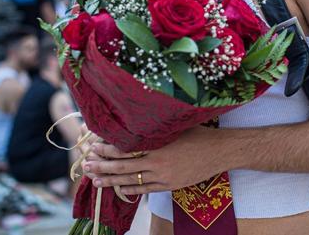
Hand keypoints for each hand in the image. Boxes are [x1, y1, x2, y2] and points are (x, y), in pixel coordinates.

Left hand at [82, 127, 225, 194]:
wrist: (221, 151)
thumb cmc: (200, 133)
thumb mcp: (177, 126)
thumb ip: (156, 127)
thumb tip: (136, 119)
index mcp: (158, 144)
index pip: (125, 148)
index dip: (107, 148)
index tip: (93, 146)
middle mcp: (158, 162)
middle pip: (122, 166)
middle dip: (102, 166)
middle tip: (87, 165)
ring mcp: (163, 176)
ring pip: (130, 180)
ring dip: (111, 180)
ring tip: (96, 180)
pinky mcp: (170, 185)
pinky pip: (145, 189)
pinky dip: (130, 189)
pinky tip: (119, 188)